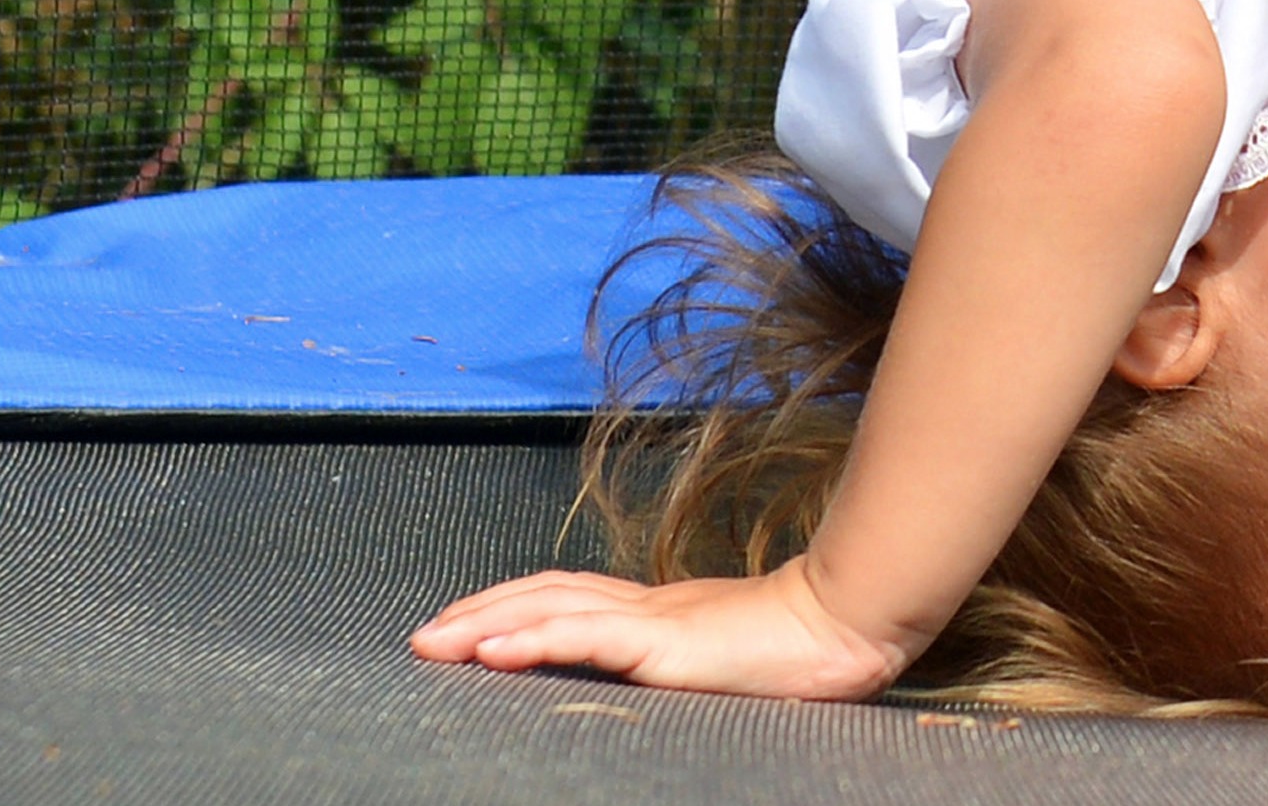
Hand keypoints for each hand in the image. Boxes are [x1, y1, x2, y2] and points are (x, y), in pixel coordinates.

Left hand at [409, 556, 912, 702]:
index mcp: (655, 610)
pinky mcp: (665, 643)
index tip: (461, 625)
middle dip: (476, 613)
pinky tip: (492, 653)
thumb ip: (675, 659)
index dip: (508, 604)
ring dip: (483, 626)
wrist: (845, 627)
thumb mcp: (718, 659)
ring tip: (434, 646)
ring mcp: (653, 621)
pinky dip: (532, 640)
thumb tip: (646, 673)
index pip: (563, 594)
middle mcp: (644, 605)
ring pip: (549, 611)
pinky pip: (586, 638)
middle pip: (541, 594)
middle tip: (422, 638)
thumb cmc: (797, 653)